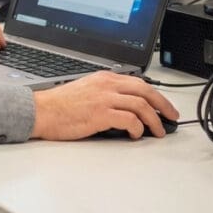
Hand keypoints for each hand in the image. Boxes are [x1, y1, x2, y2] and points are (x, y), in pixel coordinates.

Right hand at [30, 71, 178, 140]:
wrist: (40, 111)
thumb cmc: (59, 106)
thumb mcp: (86, 90)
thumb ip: (105, 93)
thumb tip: (126, 108)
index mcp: (104, 78)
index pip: (138, 82)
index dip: (155, 95)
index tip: (163, 106)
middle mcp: (106, 85)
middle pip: (145, 90)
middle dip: (163, 105)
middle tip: (171, 117)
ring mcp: (104, 98)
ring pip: (140, 105)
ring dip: (154, 120)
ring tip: (157, 131)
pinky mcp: (100, 114)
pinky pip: (129, 119)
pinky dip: (137, 128)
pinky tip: (136, 134)